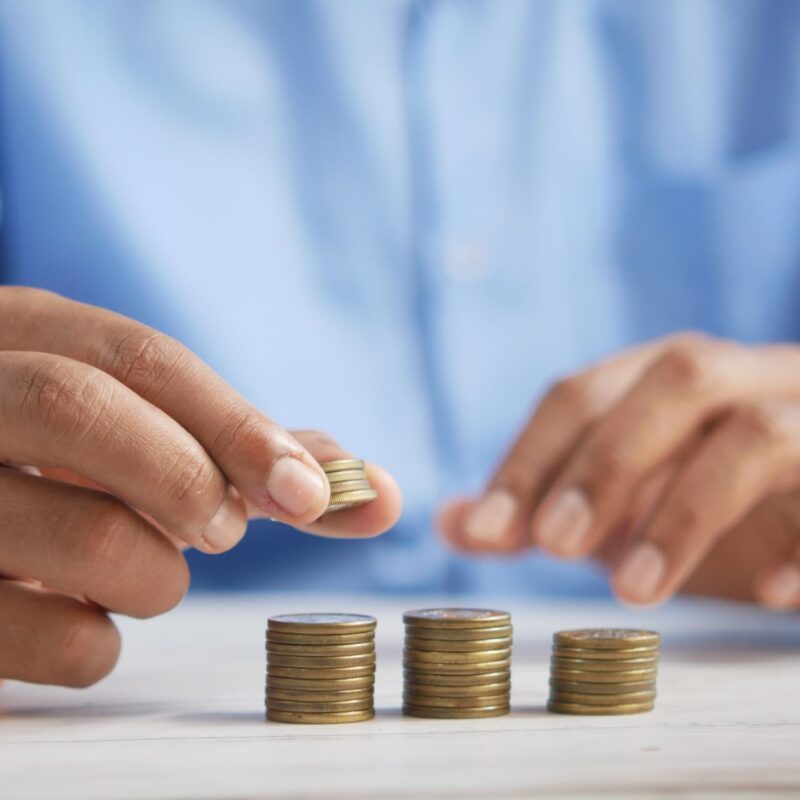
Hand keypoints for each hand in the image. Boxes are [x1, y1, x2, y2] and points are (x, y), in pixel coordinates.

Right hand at [0, 287, 401, 686]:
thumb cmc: (68, 466)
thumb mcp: (139, 429)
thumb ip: (249, 452)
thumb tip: (378, 491)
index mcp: (24, 336)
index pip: (142, 358)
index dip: (238, 425)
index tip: (310, 493)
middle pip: (81, 407)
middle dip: (186, 478)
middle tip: (221, 531)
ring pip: (80, 532)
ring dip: (154, 574)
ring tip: (145, 570)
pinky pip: (44, 637)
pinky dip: (96, 643)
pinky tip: (85, 615)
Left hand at [439, 332, 799, 608]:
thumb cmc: (708, 503)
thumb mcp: (620, 507)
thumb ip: (541, 508)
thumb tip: (451, 522)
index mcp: (669, 376)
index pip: (583, 393)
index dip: (529, 457)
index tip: (485, 532)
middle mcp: (744, 376)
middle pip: (676, 380)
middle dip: (606, 462)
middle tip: (551, 545)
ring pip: (757, 434)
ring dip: (685, 512)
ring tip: (632, 592)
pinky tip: (769, 596)